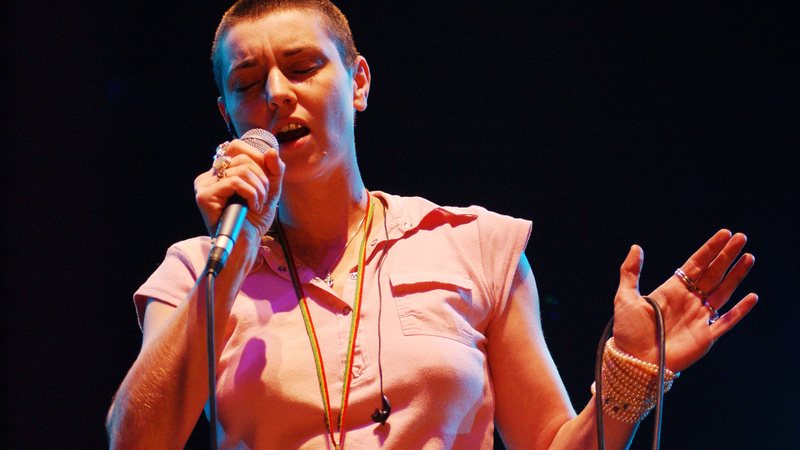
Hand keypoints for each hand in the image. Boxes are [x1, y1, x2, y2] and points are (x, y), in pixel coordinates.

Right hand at [194, 138, 284, 239]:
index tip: (266, 180)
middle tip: (263, 198)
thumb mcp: (270, 191)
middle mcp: (209, 176)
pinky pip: (235, 182)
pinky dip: (251, 194)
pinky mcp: (205, 196)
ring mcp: (204, 185)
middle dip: (262, 177)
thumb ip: (274, 170)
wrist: (245, 245)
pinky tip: (252, 208)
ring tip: (257, 205)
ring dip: (258, 189)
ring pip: (241, 170)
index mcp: (221, 173)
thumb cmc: (254, 220)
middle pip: (242, 157)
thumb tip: (272, 151)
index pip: (237, 147)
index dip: (257, 157)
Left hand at [611, 229, 757, 371]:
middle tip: (741, 237)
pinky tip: (751, 297)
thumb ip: (630, 272)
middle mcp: (689, 301)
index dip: (710, 249)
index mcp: (672, 290)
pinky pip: (727, 321)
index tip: (724, 234)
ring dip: (736, 275)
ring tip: (748, 257)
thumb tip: (636, 247)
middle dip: (727, 256)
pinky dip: (740, 310)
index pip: (695, 264)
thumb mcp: (624, 297)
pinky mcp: (706, 337)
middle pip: (712, 274)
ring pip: (723, 292)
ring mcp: (699, 318)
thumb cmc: (627, 331)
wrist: (633, 361)